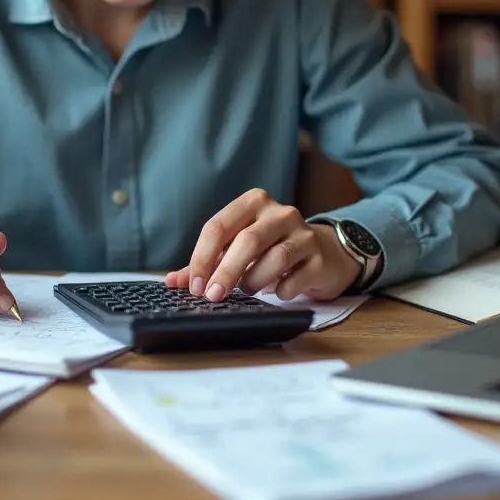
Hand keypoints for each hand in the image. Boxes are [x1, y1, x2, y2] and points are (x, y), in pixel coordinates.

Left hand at [164, 188, 361, 301]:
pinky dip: (281, 291)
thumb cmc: (272, 249)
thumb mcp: (239, 249)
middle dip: (225, 273)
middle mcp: (280, 212)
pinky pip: (295, 279)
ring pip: (274, 259)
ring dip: (254, 281)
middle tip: (213, 296)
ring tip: (249, 289)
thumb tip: (174, 281)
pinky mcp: (320, 258)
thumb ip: (208, 262)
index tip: (194, 286)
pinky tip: (278, 292)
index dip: (202, 258)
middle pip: (247, 241)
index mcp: (253, 202)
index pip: (218, 226)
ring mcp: (304, 233)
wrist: (324, 254)